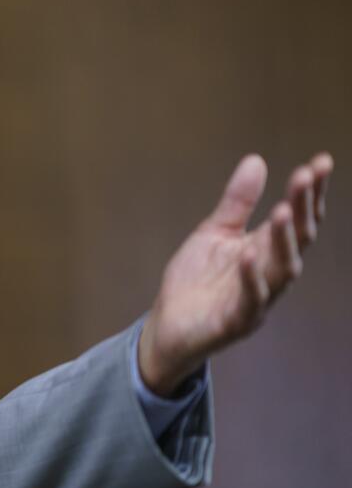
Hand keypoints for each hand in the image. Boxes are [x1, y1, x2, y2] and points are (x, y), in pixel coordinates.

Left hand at [138, 152, 333, 396]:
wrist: (168, 327)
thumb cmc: (196, 282)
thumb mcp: (213, 233)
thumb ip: (237, 202)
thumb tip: (256, 160)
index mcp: (266, 250)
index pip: (296, 219)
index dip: (309, 193)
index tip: (320, 162)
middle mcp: (270, 274)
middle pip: (297, 239)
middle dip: (303, 207)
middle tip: (305, 175)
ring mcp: (258, 299)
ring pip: (282, 269)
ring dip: (283, 240)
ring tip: (282, 210)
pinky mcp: (237, 322)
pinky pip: (251, 300)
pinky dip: (252, 278)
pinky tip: (249, 254)